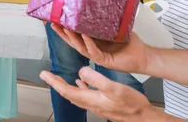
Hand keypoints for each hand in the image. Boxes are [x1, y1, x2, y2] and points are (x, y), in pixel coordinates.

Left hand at [40, 67, 162, 121]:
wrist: (144, 117)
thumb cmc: (132, 103)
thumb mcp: (114, 88)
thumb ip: (96, 79)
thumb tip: (80, 71)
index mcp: (90, 98)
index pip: (66, 90)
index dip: (54, 81)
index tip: (43, 74)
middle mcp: (90, 103)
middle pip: (67, 93)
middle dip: (55, 83)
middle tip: (46, 75)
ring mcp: (96, 104)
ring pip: (75, 94)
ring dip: (65, 86)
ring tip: (58, 78)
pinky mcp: (103, 103)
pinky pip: (85, 95)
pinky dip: (79, 87)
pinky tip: (80, 82)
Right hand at [51, 24, 149, 74]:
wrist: (143, 56)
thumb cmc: (129, 43)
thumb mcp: (114, 28)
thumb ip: (105, 19)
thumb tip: (98, 3)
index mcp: (92, 42)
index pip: (75, 35)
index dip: (64, 29)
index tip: (55, 19)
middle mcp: (92, 49)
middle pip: (73, 41)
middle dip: (62, 33)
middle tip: (53, 23)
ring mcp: (97, 56)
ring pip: (80, 47)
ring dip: (72, 37)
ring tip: (65, 27)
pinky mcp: (104, 61)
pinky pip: (94, 51)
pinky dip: (88, 43)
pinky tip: (84, 35)